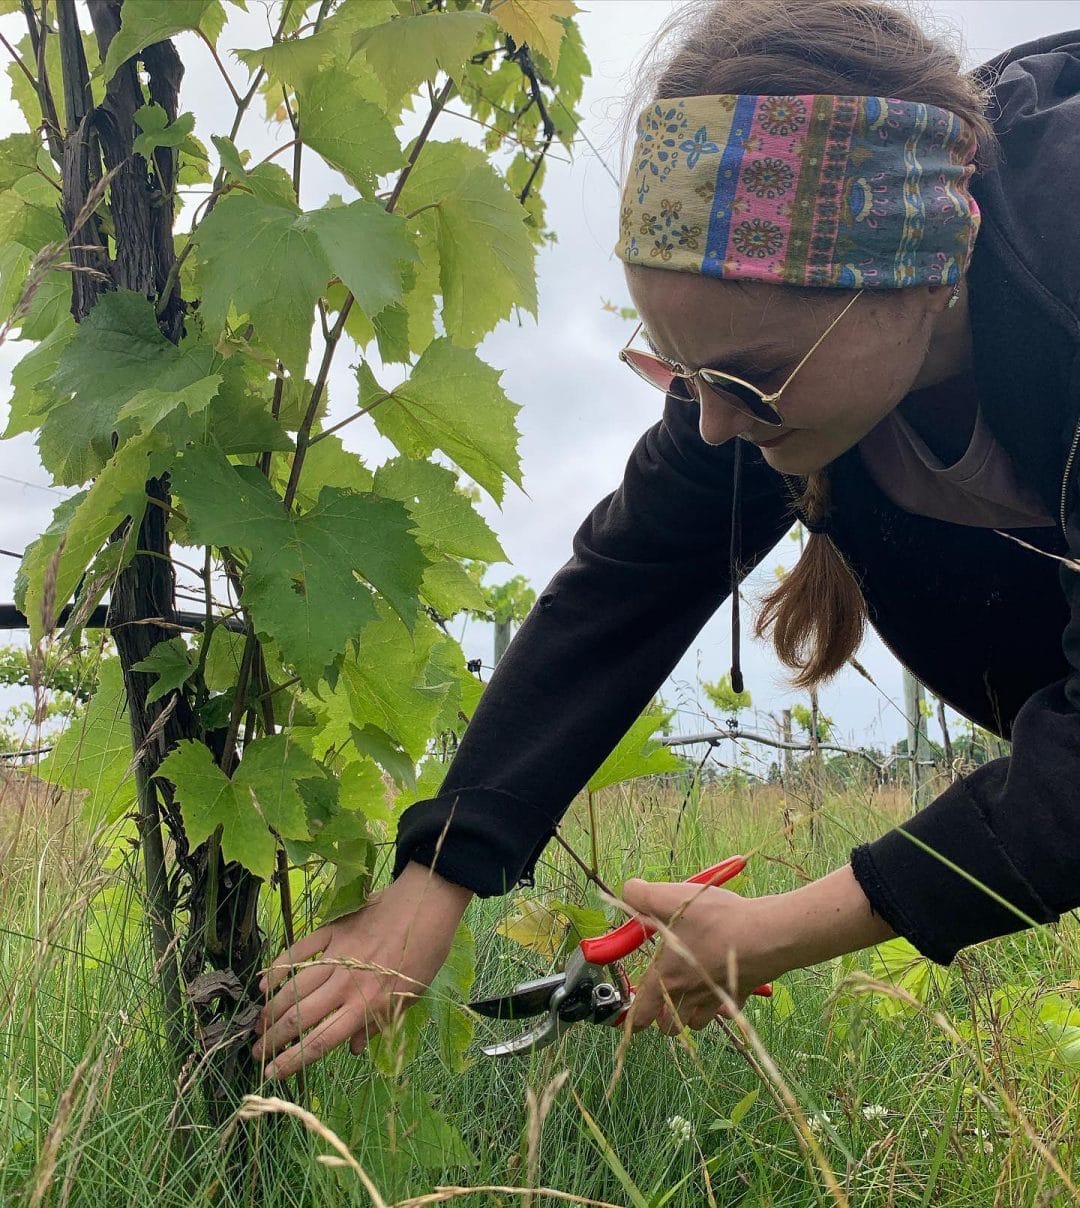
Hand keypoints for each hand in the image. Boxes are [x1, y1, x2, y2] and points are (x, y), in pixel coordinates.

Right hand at [253, 861, 472, 1078]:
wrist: (426, 904)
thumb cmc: (424, 953)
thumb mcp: (409, 998)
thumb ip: (377, 1025)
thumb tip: (351, 1050)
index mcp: (366, 1005)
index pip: (319, 1041)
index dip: (292, 1061)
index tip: (271, 1073)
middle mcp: (345, 984)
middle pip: (299, 1017)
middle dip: (273, 1039)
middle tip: (256, 1052)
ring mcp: (335, 956)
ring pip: (293, 988)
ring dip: (270, 1009)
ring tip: (257, 1026)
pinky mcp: (331, 931)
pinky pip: (297, 952)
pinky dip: (277, 968)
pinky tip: (263, 983)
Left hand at [620, 864, 896, 1035]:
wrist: (764, 933)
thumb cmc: (714, 919)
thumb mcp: (668, 897)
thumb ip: (639, 895)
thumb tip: (627, 892)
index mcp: (667, 977)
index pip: (641, 1014)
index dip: (634, 1016)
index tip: (635, 1010)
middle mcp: (690, 995)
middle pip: (670, 1027)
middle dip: (664, 1018)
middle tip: (665, 997)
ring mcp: (717, 1000)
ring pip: (697, 1023)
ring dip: (691, 1014)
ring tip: (691, 992)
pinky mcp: (741, 994)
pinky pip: (725, 1010)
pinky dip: (720, 1005)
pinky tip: (721, 984)